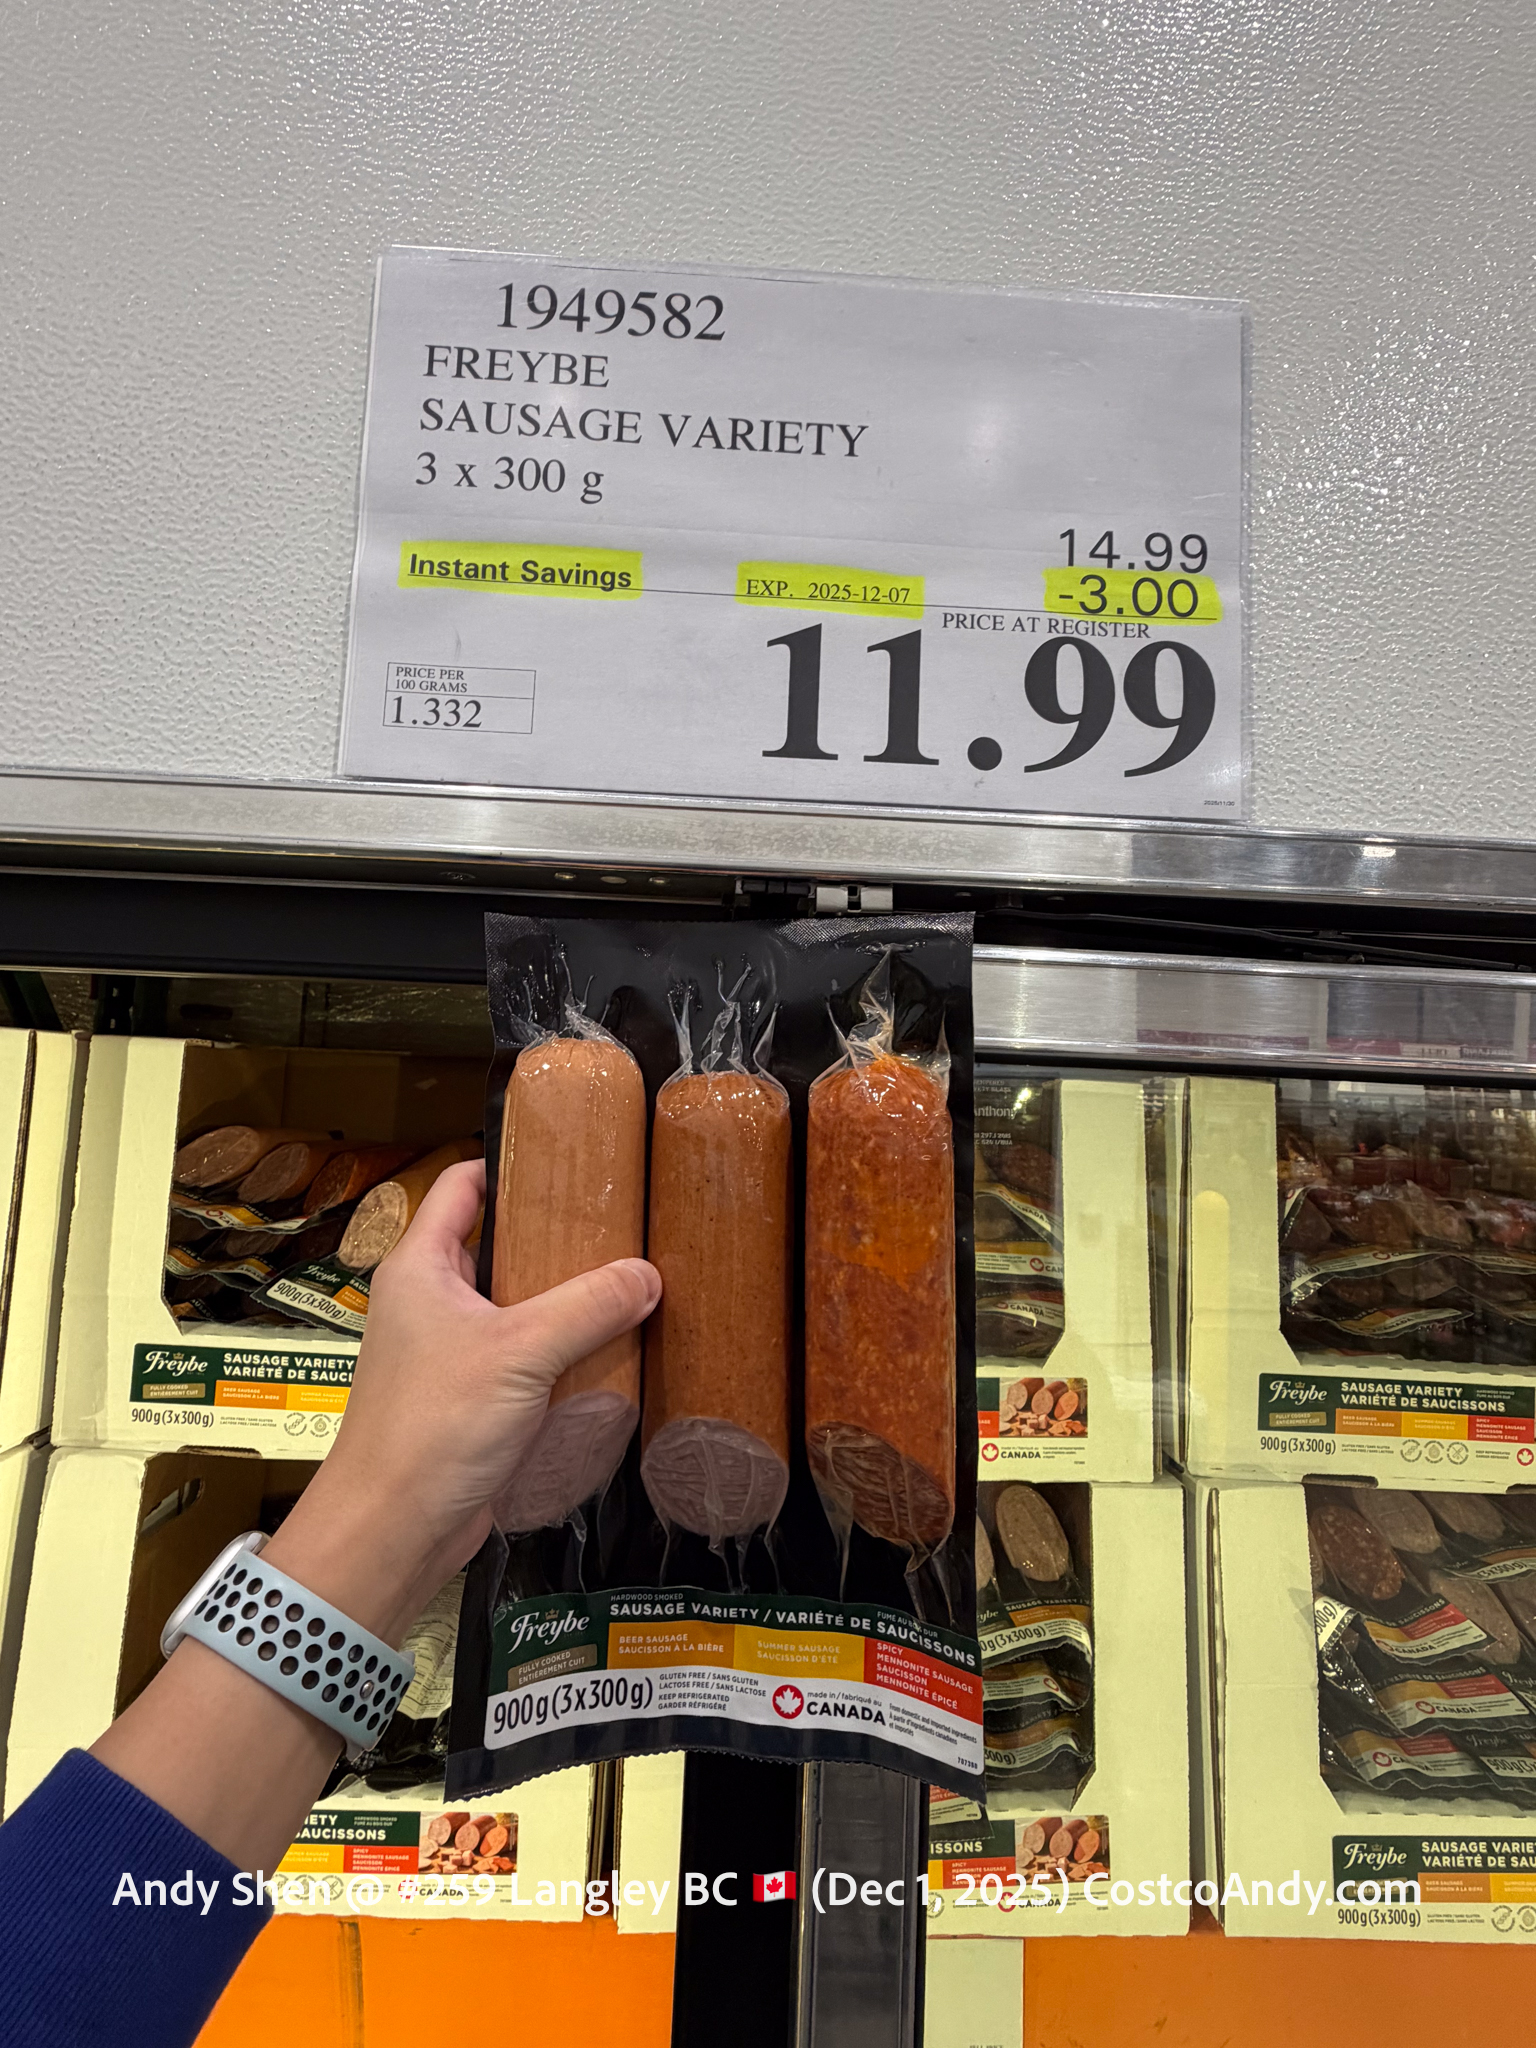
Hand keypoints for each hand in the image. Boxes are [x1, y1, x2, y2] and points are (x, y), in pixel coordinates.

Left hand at [262, 1158, 658, 1642]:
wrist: (392, 1529)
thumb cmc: (434, 1426)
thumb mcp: (520, 1352)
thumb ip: (587, 1306)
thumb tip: (650, 1273)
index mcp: (420, 1266)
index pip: (463, 1185)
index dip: (512, 1164)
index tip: (572, 1158)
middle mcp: (428, 1300)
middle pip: (495, 1242)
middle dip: (555, 1234)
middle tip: (620, 1223)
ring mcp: (445, 1351)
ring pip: (512, 1303)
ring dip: (562, 1297)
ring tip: (627, 1280)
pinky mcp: (467, 1398)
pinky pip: (519, 1356)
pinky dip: (558, 1349)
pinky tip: (608, 1349)